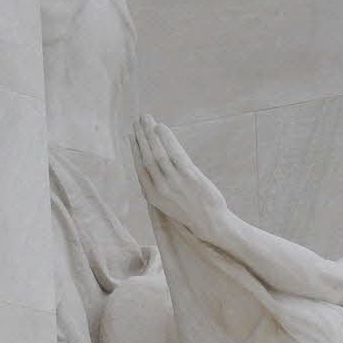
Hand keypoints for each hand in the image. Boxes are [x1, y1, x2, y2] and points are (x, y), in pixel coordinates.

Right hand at [132, 114, 228, 237]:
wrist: (210, 223)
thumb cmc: (188, 210)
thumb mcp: (166, 204)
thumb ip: (154, 187)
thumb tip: (142, 167)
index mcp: (153, 196)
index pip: (140, 168)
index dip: (134, 149)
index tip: (131, 135)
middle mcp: (161, 189)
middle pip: (147, 157)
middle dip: (141, 136)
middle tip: (137, 120)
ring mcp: (176, 182)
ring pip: (159, 153)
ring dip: (151, 133)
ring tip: (147, 119)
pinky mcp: (190, 177)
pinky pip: (175, 153)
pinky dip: (167, 139)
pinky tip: (162, 128)